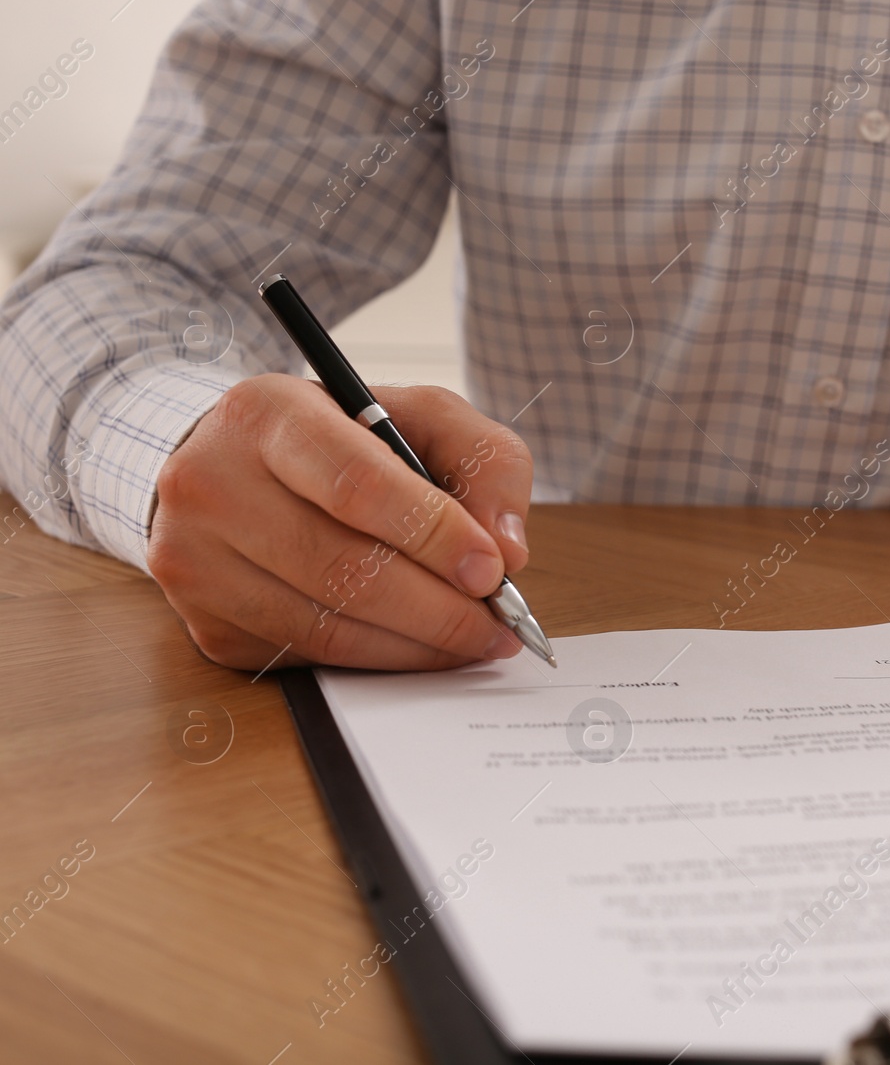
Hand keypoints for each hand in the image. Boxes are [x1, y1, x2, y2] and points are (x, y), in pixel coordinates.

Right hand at [149, 374, 533, 670]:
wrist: (232, 467)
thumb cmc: (341, 439)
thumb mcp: (419, 416)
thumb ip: (482, 460)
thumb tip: (507, 548)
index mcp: (266, 414)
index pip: (356, 484)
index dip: (434, 534)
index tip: (493, 569)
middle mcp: (211, 484)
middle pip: (342, 568)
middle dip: (439, 607)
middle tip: (499, 624)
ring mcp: (196, 560)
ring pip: (326, 626)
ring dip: (417, 646)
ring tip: (474, 640)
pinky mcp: (204, 622)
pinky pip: (308, 656)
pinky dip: (378, 660)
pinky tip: (418, 646)